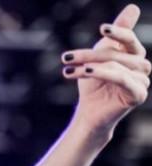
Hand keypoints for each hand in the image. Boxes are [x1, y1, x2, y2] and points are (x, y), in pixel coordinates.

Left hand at [61, 3, 150, 135]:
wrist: (89, 113)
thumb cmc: (93, 85)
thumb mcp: (98, 57)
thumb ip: (114, 36)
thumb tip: (134, 7)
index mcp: (135, 55)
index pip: (128, 38)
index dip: (117, 32)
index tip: (101, 29)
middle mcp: (143, 66)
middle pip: (115, 53)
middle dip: (88, 56)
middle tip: (65, 57)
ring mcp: (143, 81)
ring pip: (116, 65)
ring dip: (90, 67)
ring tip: (69, 71)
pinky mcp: (138, 94)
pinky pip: (122, 78)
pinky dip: (104, 74)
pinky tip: (87, 72)